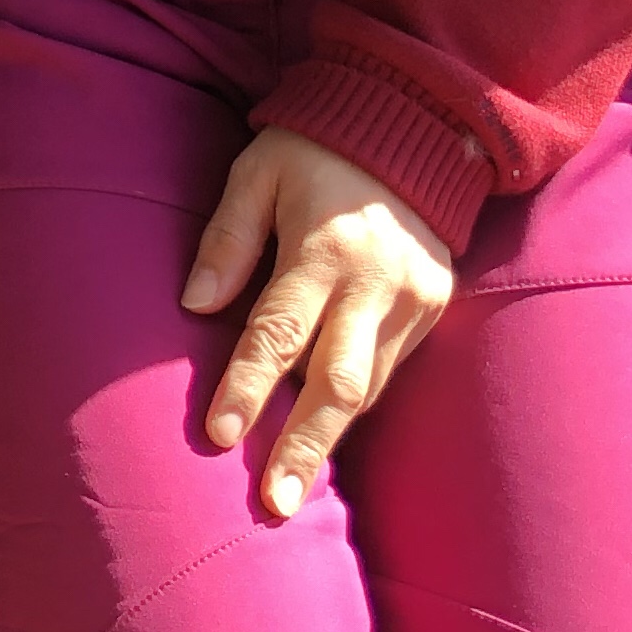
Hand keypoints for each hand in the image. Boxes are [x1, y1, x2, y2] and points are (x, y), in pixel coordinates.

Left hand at [184, 126, 455, 519]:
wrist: (419, 127)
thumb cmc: (318, 147)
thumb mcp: (258, 171)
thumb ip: (227, 238)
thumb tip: (195, 305)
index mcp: (325, 249)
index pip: (279, 333)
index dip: (248, 386)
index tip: (219, 436)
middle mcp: (376, 285)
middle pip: (337, 383)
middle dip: (303, 446)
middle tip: (273, 504)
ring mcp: (414, 301)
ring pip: (369, 387)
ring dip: (330, 438)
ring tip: (292, 488)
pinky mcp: (436, 308)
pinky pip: (390, 370)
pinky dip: (357, 405)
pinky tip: (327, 437)